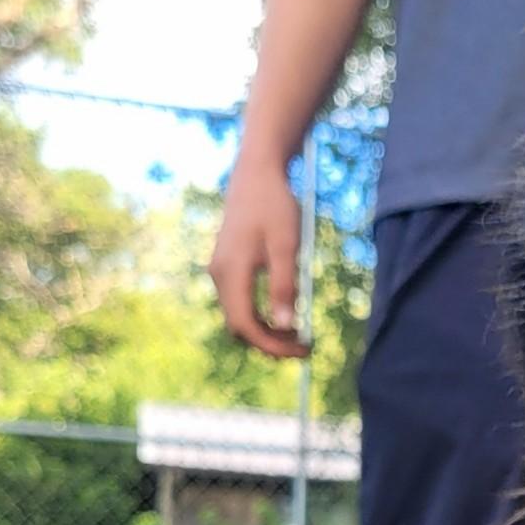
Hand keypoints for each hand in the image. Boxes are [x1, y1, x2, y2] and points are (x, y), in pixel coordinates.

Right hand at [209, 158, 308, 357]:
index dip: (272, 345)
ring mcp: (221, 270)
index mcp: (232, 272)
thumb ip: (285, 286)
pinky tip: (284, 311)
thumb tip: (287, 325)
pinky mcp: (227, 266)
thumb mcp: (287, 246)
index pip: (245, 325)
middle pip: (240, 326)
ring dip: (266, 330)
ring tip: (299, 332)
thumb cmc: (275, 206)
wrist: (257, 174)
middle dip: (270, 342)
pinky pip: (240, 301)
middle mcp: (220, 275)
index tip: (303, 350)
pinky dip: (261, 314)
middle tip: (304, 345)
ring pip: (239, 316)